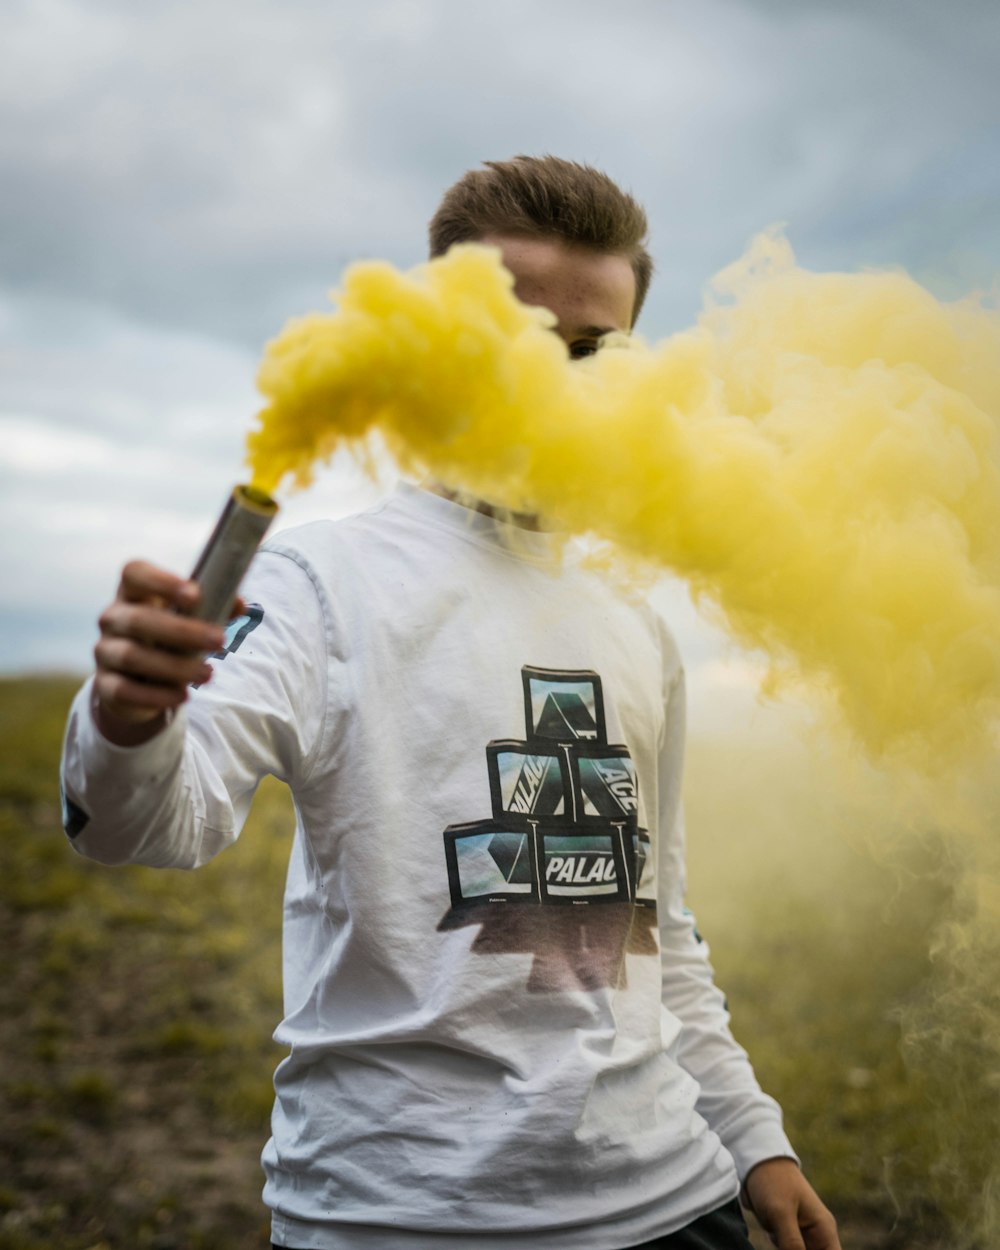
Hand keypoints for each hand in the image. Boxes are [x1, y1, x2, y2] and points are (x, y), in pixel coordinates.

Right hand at [93, 560, 227, 743]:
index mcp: (134, 592)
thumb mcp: (191, 619)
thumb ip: (215, 608)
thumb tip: (239, 604)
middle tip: (220, 640)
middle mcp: (113, 618)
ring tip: (208, 673)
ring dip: (175, 667)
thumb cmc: (171, 636)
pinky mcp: (105, 685)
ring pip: (132, 656)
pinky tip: (182, 696)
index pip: (135, 573)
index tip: (195, 595)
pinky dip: (156, 695)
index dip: (162, 581)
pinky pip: (124, 690)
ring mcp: (105, 651)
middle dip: (183, 631)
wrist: (141, 678)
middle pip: (138, 619)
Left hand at [744, 1158, 840, 1249]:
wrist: (753, 1160)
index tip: (797, 1248)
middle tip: (782, 1234)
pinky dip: (777, 1244)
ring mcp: (800, 1234)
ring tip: (775, 1226)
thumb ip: (793, 1245)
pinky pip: (784, 1248)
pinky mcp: (785, 1232)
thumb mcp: (781, 1214)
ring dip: (783, 1247)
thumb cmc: (772, 1181)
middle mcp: (816, 1235)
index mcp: (824, 1231)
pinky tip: (770, 1228)